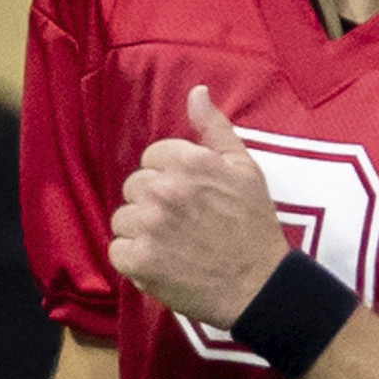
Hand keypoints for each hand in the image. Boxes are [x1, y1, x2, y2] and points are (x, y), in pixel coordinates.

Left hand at [106, 85, 290, 327]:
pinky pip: (118, 250)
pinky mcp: (140, 259)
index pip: (152, 157)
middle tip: (183, 223)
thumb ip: (215, 128)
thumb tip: (196, 92)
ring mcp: (150, 225)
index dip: (170, 177)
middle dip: (153, 203)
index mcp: (189, 162)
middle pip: (134, 186)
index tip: (190, 198)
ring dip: (141, 232)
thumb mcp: (245, 169)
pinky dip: (134, 260)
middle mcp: (165, 189)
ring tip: (173, 244)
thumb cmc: (254, 227)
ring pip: (122, 218)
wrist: (261, 286)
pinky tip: (161, 263)